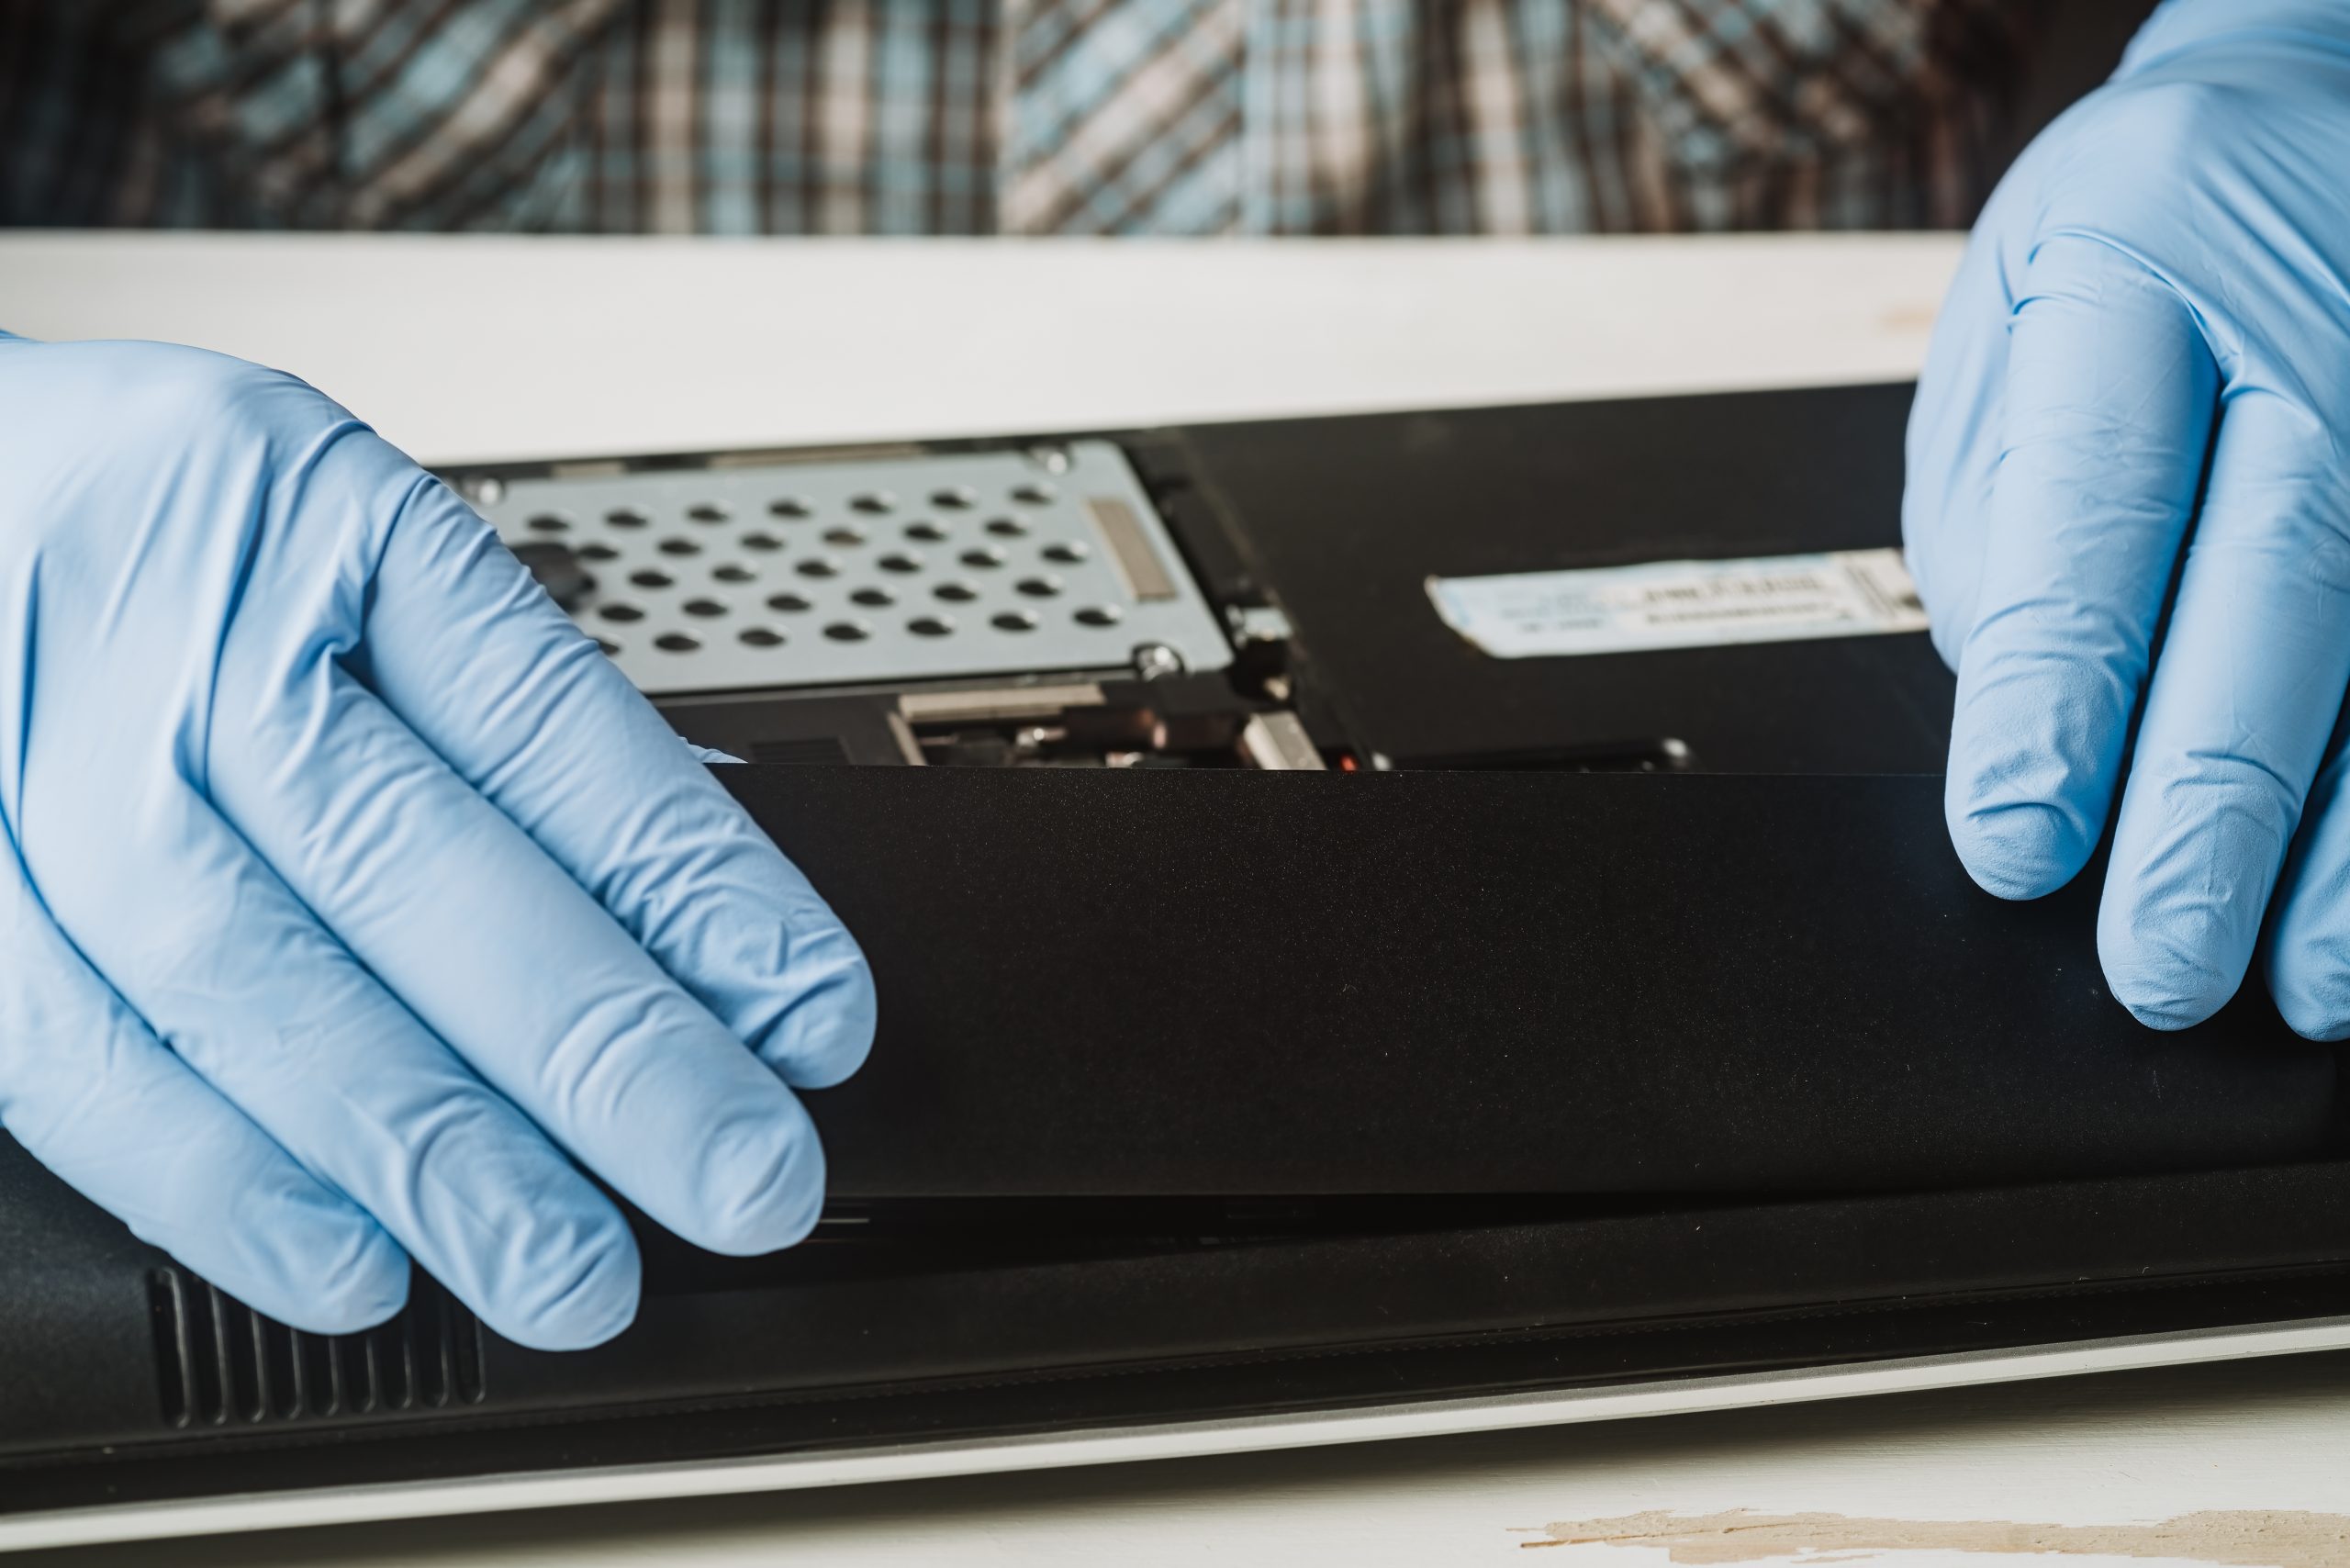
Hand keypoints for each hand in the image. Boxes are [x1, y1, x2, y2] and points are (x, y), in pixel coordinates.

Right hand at [0, 336, 873, 1347]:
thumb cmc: (135, 533)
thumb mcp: (319, 550)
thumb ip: (474, 719)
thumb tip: (681, 918)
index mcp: (311, 511)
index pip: (547, 723)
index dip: (694, 886)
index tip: (812, 1016)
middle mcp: (164, 619)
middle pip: (413, 861)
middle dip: (600, 1051)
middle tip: (741, 1178)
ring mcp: (17, 748)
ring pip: (243, 978)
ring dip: (425, 1149)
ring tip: (565, 1264)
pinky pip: (62, 1053)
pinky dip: (214, 1178)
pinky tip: (342, 1255)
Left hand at [1904, 0, 2349, 1033]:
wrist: (2320, 99)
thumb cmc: (2149, 232)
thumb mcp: (2017, 317)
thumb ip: (1999, 508)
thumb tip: (2020, 714)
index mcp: (2145, 253)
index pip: (2097, 508)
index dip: (2054, 698)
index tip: (2016, 843)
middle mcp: (2328, 309)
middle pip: (2282, 585)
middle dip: (2214, 803)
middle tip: (2156, 959)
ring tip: (2309, 980)